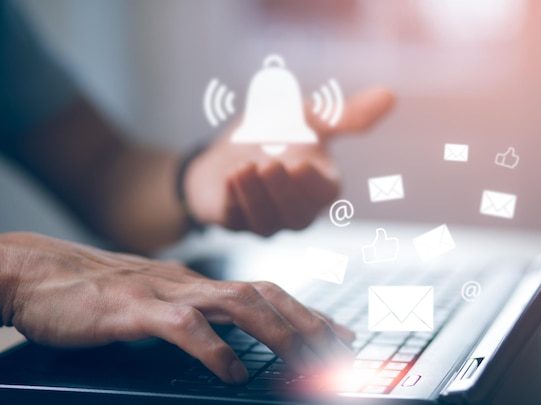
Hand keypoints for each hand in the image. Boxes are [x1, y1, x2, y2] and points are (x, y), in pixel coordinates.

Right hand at [1, 232, 354, 383]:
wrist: (41, 273)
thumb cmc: (99, 294)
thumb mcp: (157, 303)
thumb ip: (195, 316)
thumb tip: (231, 342)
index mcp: (199, 283)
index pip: (269, 292)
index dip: (309, 313)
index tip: (339, 335)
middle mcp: (192, 283)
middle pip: (267, 295)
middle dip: (310, 324)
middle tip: (342, 353)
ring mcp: (166, 292)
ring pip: (239, 304)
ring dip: (279, 333)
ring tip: (306, 362)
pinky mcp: (134, 309)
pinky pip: (184, 327)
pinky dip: (214, 349)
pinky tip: (234, 373)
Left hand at [184, 87, 394, 235]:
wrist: (232, 145)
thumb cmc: (280, 133)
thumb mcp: (311, 117)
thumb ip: (347, 115)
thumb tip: (390, 95)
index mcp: (319, 187)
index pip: (324, 195)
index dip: (313, 184)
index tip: (300, 164)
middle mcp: (295, 209)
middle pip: (297, 216)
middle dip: (283, 192)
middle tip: (271, 164)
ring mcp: (264, 218)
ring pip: (266, 222)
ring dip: (256, 196)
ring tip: (243, 168)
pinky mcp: (232, 218)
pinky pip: (233, 219)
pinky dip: (233, 200)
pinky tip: (228, 176)